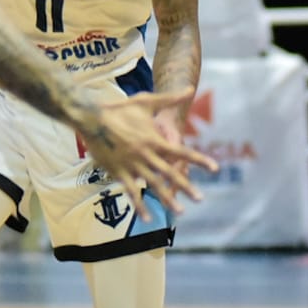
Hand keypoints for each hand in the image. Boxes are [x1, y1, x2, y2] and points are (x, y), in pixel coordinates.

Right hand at [72, 88, 217, 221]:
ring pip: (153, 185)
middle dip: (186, 187)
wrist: (92, 118)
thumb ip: (169, 99)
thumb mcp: (146, 102)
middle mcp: (147, 154)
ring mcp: (132, 165)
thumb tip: (189, 89)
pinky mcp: (118, 172)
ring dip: (167, 199)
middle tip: (200, 198)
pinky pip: (131, 191)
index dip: (199, 160)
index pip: (182, 152)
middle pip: (170, 173)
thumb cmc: (119, 109)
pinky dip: (139, 205)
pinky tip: (146, 218)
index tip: (214, 169)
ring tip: (180, 211)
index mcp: (155, 140)